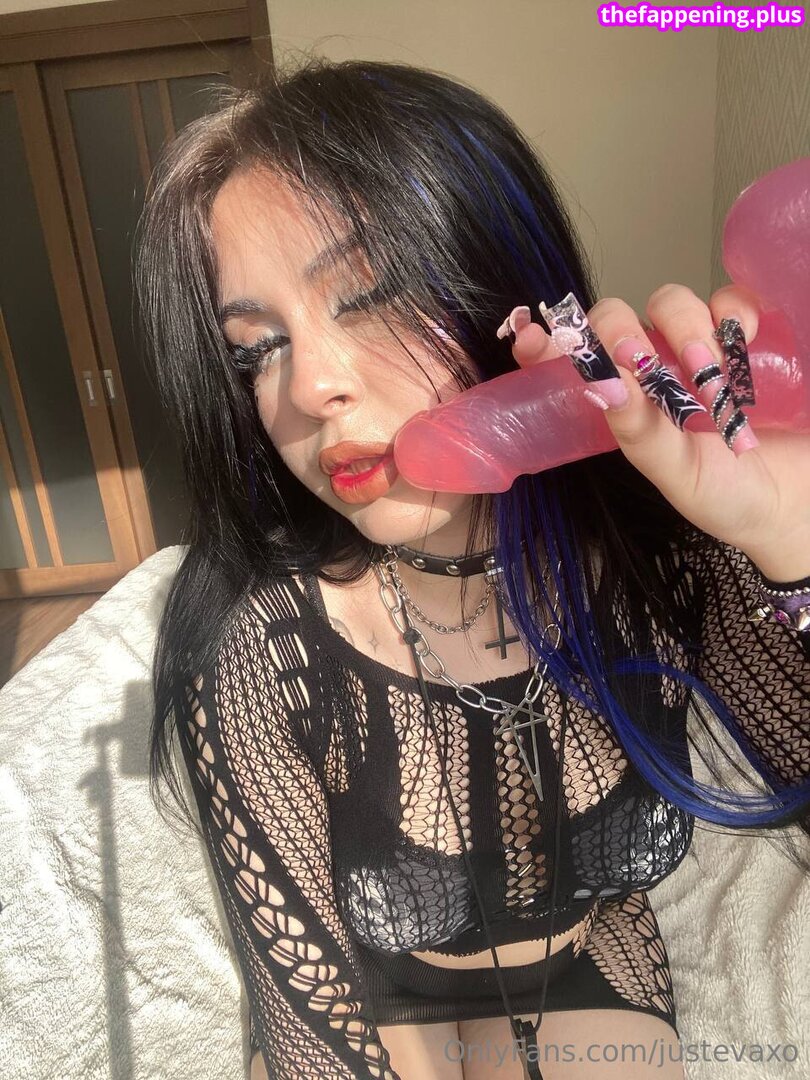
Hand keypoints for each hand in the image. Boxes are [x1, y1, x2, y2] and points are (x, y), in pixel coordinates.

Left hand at [511, 283, 809, 579]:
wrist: (793, 501)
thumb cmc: (724, 493)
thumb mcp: (675, 472)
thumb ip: (639, 431)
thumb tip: (602, 384)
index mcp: (622, 401)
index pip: (571, 360)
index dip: (546, 344)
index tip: (535, 338)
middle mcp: (651, 367)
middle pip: (617, 318)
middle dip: (622, 331)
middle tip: (640, 360)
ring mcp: (696, 347)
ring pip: (671, 303)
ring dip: (686, 329)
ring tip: (709, 375)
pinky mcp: (744, 336)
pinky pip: (733, 301)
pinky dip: (737, 312)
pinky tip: (746, 341)